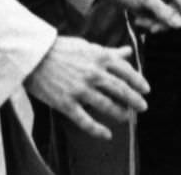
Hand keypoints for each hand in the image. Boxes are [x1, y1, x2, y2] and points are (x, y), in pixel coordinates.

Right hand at [24, 36, 147, 141]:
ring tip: (127, 118)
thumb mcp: (88, 46)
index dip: (138, 82)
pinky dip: (97, 129)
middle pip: (120, 89)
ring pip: (106, 105)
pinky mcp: (66, 103)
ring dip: (119, 113)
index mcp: (100, 58)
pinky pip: (85, 120)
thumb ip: (109, 51)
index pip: (126, 71)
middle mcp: (93, 74)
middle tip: (143, 107)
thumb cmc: (61, 49)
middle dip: (134, 100)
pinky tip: (107, 135)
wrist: (34, 56)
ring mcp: (80, 89)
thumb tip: (128, 51)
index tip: (146, 90)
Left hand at [102, 0, 180, 37]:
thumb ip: (164, 12)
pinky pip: (157, 19)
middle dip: (163, 23)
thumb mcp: (146, 0)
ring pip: (166, 19)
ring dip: (153, 23)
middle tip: (150, 28)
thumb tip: (180, 24)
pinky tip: (138, 19)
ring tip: (139, 21)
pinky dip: (149, 22)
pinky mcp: (154, 5)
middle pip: (176, 14)